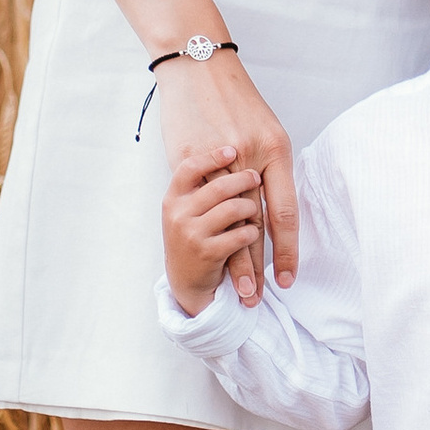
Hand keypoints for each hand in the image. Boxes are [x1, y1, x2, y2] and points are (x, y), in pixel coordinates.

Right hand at [154, 52, 297, 300]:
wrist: (197, 66)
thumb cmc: (230, 100)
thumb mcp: (261, 130)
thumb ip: (264, 167)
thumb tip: (266, 201)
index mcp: (275, 149)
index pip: (285, 209)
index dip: (287, 248)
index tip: (287, 277)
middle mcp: (251, 157)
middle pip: (259, 222)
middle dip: (260, 264)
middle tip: (262, 298)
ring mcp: (219, 161)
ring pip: (231, 221)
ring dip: (237, 260)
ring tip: (243, 289)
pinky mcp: (188, 161)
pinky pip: (203, 205)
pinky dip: (212, 234)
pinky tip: (217, 261)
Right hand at [163, 154, 265, 314]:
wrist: (185, 279)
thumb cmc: (192, 237)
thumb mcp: (186, 210)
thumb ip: (199, 187)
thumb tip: (224, 151)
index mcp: (173, 198)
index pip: (189, 168)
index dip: (212, 157)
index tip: (232, 150)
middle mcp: (178, 213)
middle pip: (219, 187)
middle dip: (244, 180)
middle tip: (256, 177)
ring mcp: (191, 233)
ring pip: (233, 209)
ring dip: (251, 208)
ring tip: (254, 210)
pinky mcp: (207, 253)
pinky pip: (240, 234)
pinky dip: (250, 232)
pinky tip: (250, 233)